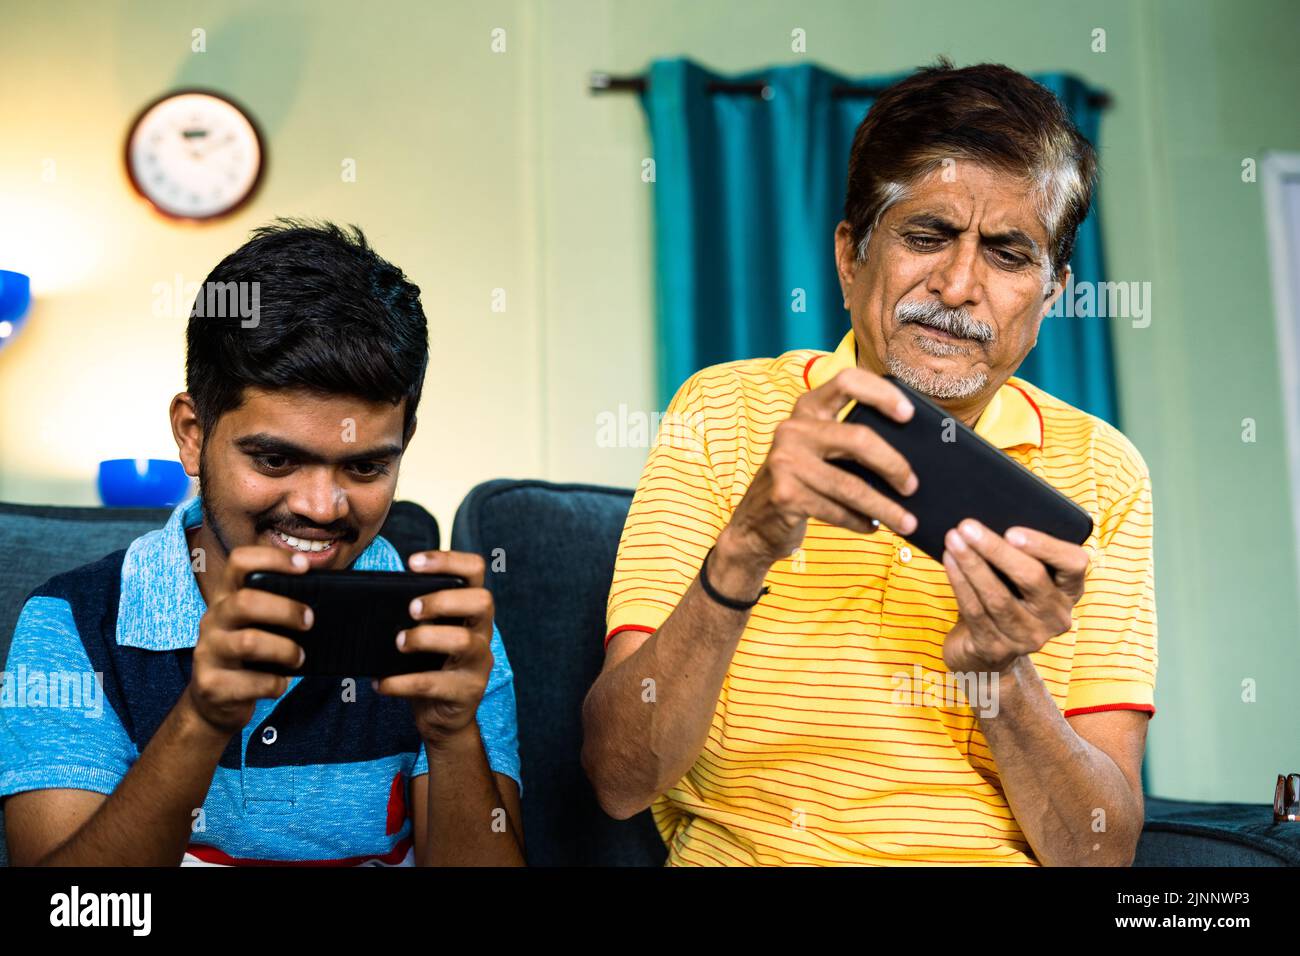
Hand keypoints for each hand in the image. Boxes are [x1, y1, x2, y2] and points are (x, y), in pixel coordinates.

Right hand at [185, 546, 312, 735]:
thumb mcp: (258, 625)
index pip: (239, 562)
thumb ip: (279, 609)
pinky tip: (280, 683)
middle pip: (245, 601)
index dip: (273, 558)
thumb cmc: (249, 656)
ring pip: (249, 642)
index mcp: (226, 598)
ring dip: (285, 650)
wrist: (215, 702)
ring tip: (299, 657)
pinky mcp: (211, 686)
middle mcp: (212, 620)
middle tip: (309, 621)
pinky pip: (251, 683)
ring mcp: (208, 653)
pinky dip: (275, 683)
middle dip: (286, 610)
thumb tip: (328, 597)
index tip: (305, 566)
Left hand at [378, 550, 494, 747]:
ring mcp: (478, 663)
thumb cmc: (430, 667)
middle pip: (481, 601)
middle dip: (443, 600)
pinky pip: (434, 684)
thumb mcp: (427, 634)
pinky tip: (381, 683)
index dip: (448, 560)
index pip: (475, 571)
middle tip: (411, 609)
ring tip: (398, 643)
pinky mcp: (466, 693)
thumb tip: (372, 598)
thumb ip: (415, 615)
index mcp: (471, 611)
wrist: (443, 719)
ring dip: (424, 638)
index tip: (413, 563)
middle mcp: (482, 633)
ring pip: (462, 641)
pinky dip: (401, 682)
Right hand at [725, 367, 919, 572]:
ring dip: (885, 508)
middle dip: (894, 465)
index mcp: (805, 410)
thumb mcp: (817, 452)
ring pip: (851, 485)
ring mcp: (785, 462)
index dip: (881, 393)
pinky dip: (860, 522)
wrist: (753, 525)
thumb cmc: (799, 484)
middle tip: (912, 485)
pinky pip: (837, 510)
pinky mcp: (785, 494)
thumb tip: (908, 456)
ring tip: (906, 522)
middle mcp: (792, 430)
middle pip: (858, 438)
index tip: (908, 413)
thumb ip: (847, 443)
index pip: (846, 382)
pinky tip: (871, 527)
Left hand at [941, 520, 1089, 673]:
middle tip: (967, 526)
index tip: (1012, 531)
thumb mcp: (1017, 574)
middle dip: (996, 550)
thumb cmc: (1004, 594)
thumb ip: (1017, 551)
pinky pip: (976, 612)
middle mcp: (1056, 616)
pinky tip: (949, 562)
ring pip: (998, 597)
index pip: (1074, 564)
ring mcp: (1029, 637)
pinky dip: (960, 583)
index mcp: (1069, 589)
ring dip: (972, 565)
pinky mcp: (998, 649)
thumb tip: (987, 521)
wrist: (984, 649)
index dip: (1046, 547)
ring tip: (952, 540)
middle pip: (1031, 578)